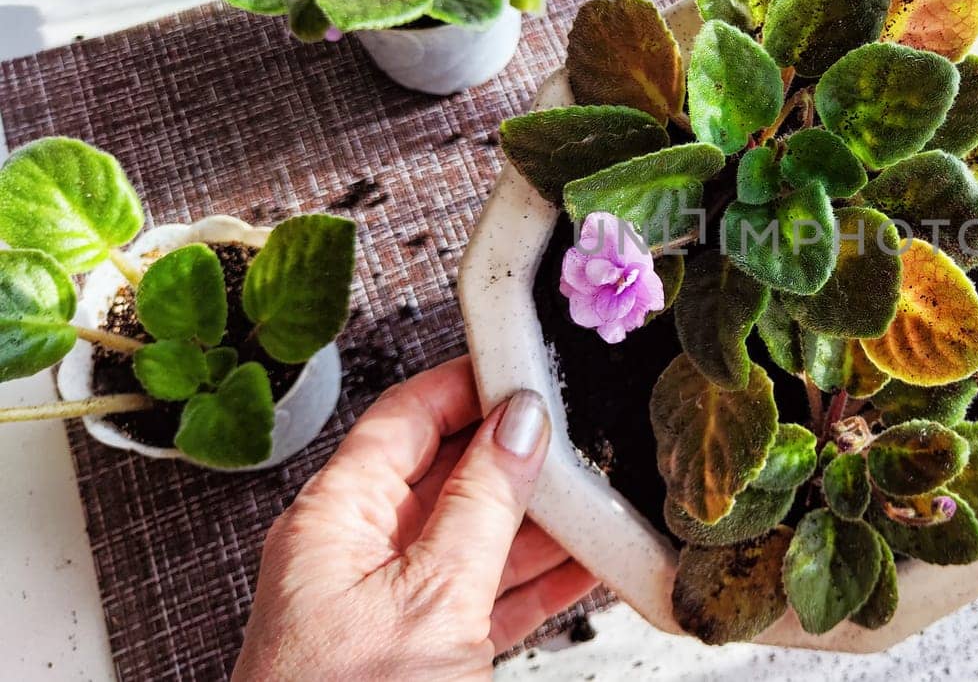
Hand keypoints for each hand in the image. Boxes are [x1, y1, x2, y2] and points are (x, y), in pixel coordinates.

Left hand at [234, 357, 596, 680]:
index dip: (467, 384)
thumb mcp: (431, 598)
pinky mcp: (425, 654)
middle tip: (585, 431)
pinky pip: (487, 596)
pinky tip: (588, 563)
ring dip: (541, 521)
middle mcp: (356, 555)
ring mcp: (391, 608)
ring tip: (604, 494)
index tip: (528, 364)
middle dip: (518, 456)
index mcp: (333, 521)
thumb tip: (520, 425)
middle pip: (447, 475)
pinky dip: (537, 581)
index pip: (404, 419)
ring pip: (476, 538)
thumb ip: (481, 505)